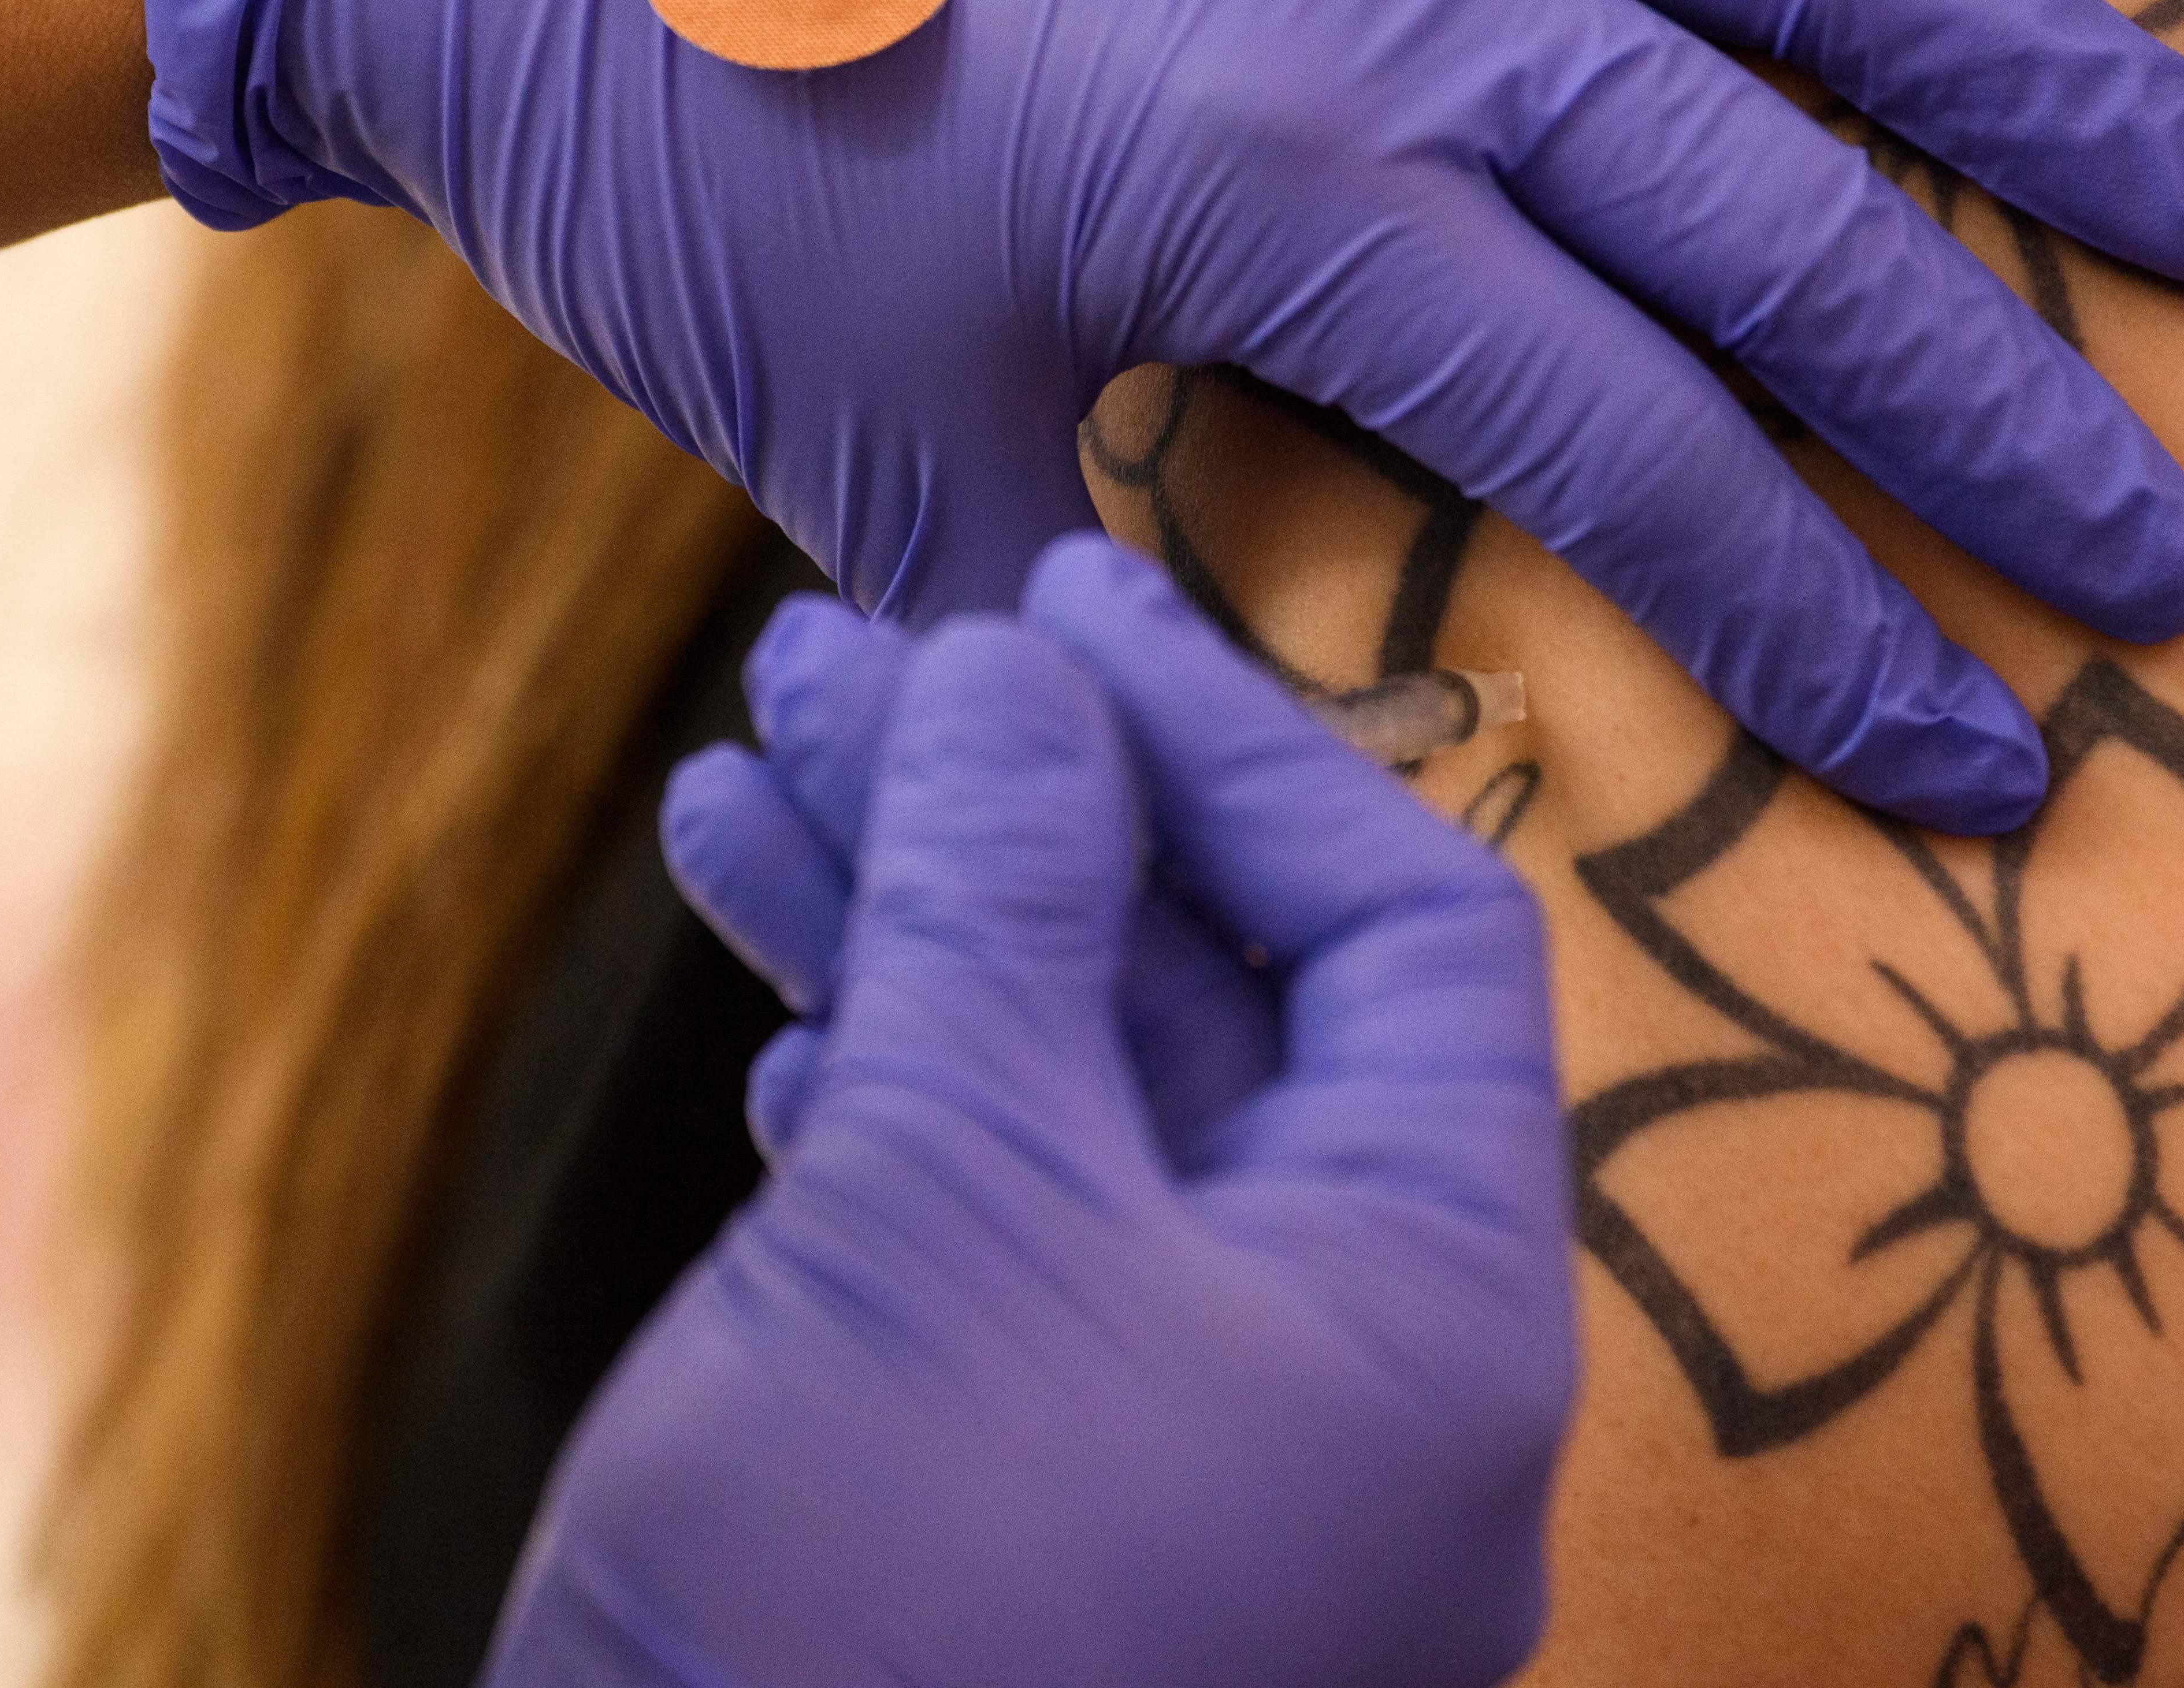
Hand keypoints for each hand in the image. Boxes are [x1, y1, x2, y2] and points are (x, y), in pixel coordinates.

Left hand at [103, 0, 2183, 832]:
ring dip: (2053, 79)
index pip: (1639, 459)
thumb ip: (1080, 609)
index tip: (1972, 761)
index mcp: (1299, 192)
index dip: (1822, 636)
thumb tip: (1187, 780)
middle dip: (1994, 419)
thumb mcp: (881, 427)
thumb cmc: (686, 138)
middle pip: (1790, 223)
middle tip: (2165, 559)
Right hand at [479, 535, 1576, 1687]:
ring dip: (919, 921)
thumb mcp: (951, 1192)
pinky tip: (783, 985)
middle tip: (837, 655)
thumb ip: (1008, 900)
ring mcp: (1197, 1435)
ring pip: (1078, 1100)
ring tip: (749, 765)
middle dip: (1024, 813)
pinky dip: (893, 1086)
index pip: (1403, 924)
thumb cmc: (871, 1606)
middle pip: (1214, 998)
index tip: (1059, 596)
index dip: (1229, 733)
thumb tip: (1021, 668)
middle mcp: (1356, 1368)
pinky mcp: (1043, 1486)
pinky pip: (1005, 1231)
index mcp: (1434, 1303)